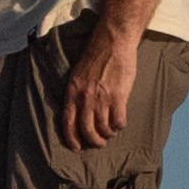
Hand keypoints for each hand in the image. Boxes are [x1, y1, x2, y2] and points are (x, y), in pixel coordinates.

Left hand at [59, 25, 138, 151]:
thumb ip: (77, 93)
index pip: (68, 122)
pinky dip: (119, 126)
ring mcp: (102, 98)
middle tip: (99, 143)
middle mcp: (85, 98)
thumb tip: (79, 111)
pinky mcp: (118, 96)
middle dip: (93, 141)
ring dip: (107, 134)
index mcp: (72, 92)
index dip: (72, 138)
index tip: (76, 147)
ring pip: (103, 128)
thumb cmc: (96, 56)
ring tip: (110, 133)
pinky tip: (120, 124)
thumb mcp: (78, 74)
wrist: (112, 42)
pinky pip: (118, 120)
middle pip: (86, 129)